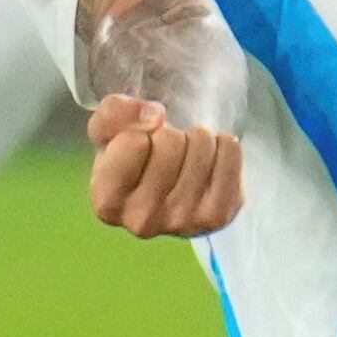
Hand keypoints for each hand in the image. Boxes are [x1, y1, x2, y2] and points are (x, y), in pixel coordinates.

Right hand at [85, 93, 242, 240]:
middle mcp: (141, 221)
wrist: (172, 183)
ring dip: (196, 139)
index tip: (140, 143)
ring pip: (201, 144)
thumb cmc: (133, 155)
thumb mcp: (108, 130)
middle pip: (170, 142)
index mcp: (107, 203)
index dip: (139, 129)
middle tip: (166, 151)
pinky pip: (230, 152)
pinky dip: (224, 144)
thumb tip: (154, 117)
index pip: (133, 142)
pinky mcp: (216, 216)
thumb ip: (113, 113)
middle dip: (170, 134)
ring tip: (186, 156)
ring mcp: (182, 222)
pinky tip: (210, 161)